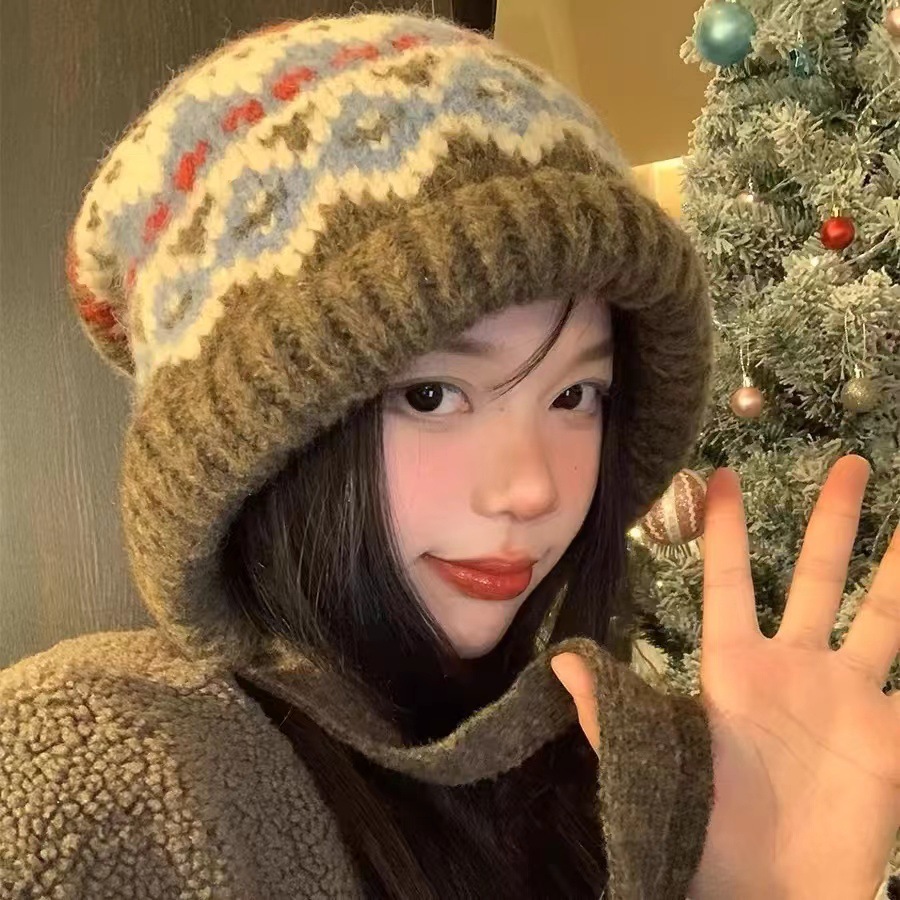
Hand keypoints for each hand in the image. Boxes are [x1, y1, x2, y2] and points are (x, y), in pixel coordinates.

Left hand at [553, 455, 899, 898]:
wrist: (763, 896)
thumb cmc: (703, 831)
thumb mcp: (656, 762)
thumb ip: (610, 712)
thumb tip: (558, 659)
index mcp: (736, 667)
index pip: (728, 579)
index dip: (724, 528)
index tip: (722, 475)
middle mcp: (797, 668)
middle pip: (817, 577)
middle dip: (834, 522)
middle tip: (847, 461)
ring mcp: (849, 699)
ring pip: (885, 617)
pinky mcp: (889, 737)